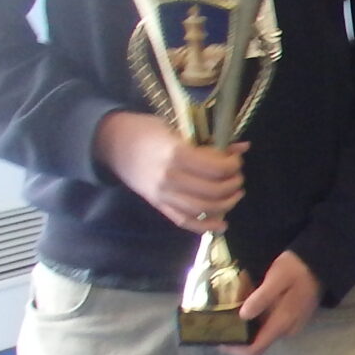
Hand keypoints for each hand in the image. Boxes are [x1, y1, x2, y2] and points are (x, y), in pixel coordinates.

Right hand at [95, 110, 243, 232]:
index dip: (233, 165)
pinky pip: (184, 221)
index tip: (236, 160)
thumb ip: (208, 141)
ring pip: (203, 209)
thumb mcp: (177, 127)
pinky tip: (222, 225)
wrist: (112, 143)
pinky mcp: (157, 205)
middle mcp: (169, 178)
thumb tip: (242, 147)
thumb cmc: (145, 130)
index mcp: (175, 154)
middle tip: (237, 176)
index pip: (215, 168)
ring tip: (235, 194)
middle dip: (232, 184)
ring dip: (226, 204)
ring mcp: (162, 195)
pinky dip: (205, 226)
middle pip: (213, 190)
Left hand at [224, 249, 317, 354]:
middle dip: (239, 336)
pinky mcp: (293, 319)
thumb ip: (261, 298)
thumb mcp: (276, 278)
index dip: (235, 349)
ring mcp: (292, 326)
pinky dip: (258, 321)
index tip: (219, 338)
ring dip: (248, 328)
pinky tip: (250, 306)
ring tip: (232, 311)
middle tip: (222, 320)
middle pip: (258, 344)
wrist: (322, 263)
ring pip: (264, 335)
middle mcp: (287, 330)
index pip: (255, 350)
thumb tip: (242, 316)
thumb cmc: (297, 268)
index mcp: (281, 323)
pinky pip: (271, 327)